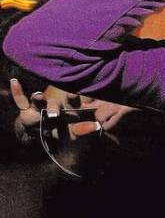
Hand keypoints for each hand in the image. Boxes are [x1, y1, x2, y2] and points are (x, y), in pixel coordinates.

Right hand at [10, 80, 130, 143]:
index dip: (74, 99)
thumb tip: (96, 126)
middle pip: (55, 102)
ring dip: (38, 99)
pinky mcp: (26, 110)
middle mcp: (54, 105)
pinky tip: (15, 82)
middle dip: (56, 103)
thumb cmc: (60, 132)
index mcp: (67, 109)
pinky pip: (20, 101)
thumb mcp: (72, 133)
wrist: (41, 135)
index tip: (76, 95)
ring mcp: (39, 107)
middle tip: (63, 97)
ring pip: (38, 101)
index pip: (72, 103)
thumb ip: (82, 130)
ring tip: (38, 96)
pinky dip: (17, 92)